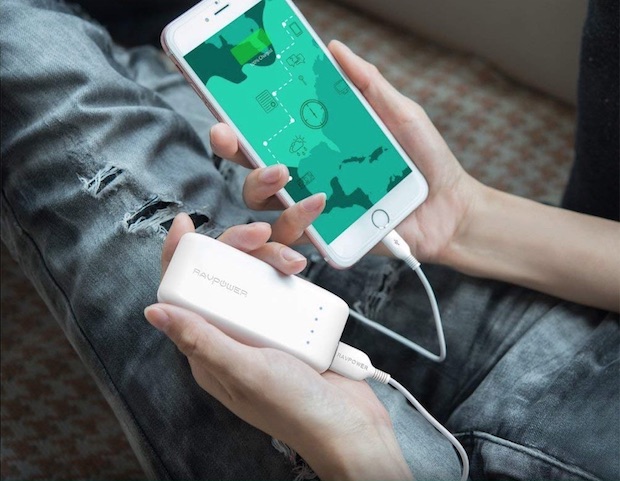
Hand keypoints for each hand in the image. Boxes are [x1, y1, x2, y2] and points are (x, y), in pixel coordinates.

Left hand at [145, 214, 412, 479]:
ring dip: (271, 260)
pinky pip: (285, 287)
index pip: (184, 297)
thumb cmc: (295, 409)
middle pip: (222, 277)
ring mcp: (264, 329)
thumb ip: (201, 339)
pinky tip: (303, 271)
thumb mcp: (244, 372)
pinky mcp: (293, 324)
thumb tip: (154, 311)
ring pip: (256, 277)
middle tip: (259, 235)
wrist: (351, 425)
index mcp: (210, 350)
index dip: (178, 259)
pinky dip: (292, 275)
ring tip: (296, 264)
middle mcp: (233, 336)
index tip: (185, 225)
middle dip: (238, 250)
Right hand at [210, 40, 480, 263]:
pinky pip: (294, 234)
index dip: (240, 115)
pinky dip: (297, 219)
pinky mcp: (325, 236)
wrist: (450, 207)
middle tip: (229, 135)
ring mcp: (312, 208)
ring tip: (282, 171)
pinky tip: (318, 203)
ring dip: (261, 184)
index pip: (268, 129)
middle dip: (232, 148)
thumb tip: (334, 48)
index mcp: (316, 144)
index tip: (224, 99)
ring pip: (261, 202)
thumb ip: (367, 85)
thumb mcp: (398, 114)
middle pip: (250, 164)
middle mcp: (307, 175)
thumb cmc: (424, 160)